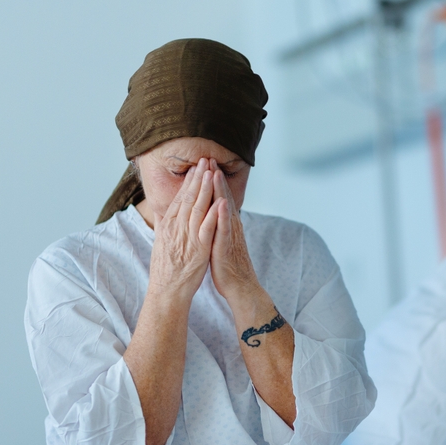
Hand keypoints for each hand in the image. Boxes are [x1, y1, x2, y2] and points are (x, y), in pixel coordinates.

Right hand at [148, 159, 222, 301]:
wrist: (167, 291)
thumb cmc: (166, 269)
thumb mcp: (161, 243)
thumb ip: (162, 226)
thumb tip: (160, 213)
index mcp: (169, 226)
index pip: (180, 198)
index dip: (188, 182)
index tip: (196, 167)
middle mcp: (176, 228)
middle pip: (188, 198)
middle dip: (197, 178)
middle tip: (205, 160)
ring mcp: (187, 238)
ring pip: (196, 209)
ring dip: (205, 190)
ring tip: (211, 172)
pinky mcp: (198, 249)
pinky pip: (206, 229)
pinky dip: (212, 215)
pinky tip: (219, 202)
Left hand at [209, 162, 261, 303]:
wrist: (240, 286)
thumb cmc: (226, 265)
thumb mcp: (217, 240)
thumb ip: (214, 225)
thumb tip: (208, 214)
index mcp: (226, 224)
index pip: (218, 197)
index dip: (212, 181)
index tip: (205, 164)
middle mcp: (230, 225)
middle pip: (222, 197)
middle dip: (215, 178)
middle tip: (209, 158)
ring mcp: (230, 235)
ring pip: (225, 209)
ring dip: (220, 191)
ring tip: (215, 174)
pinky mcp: (227, 247)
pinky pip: (225, 230)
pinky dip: (223, 216)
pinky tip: (220, 205)